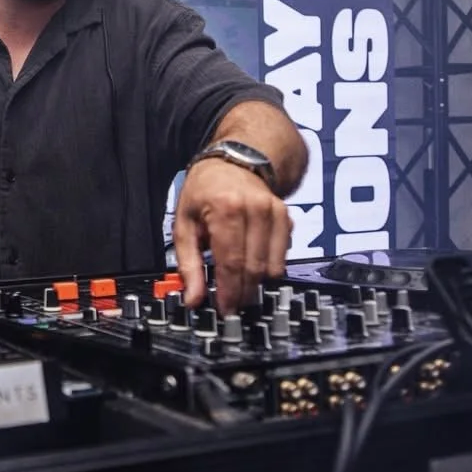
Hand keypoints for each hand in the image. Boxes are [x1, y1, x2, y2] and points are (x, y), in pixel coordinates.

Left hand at [175, 158, 290, 311]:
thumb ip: (187, 265)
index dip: (229, 291)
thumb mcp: (183, 224)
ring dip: (256, 283)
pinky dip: (269, 267)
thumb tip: (193, 300)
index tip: (225, 310)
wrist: (235, 161)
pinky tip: (253, 264)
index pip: (232, 262)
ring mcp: (275, 213)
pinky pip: (282, 256)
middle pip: (254, 267)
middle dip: (243, 292)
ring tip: (240, 286)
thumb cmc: (204, 192)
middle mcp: (255, 210)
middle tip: (232, 305)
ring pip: (272, 266)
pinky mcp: (287, 218)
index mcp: (225, 209)